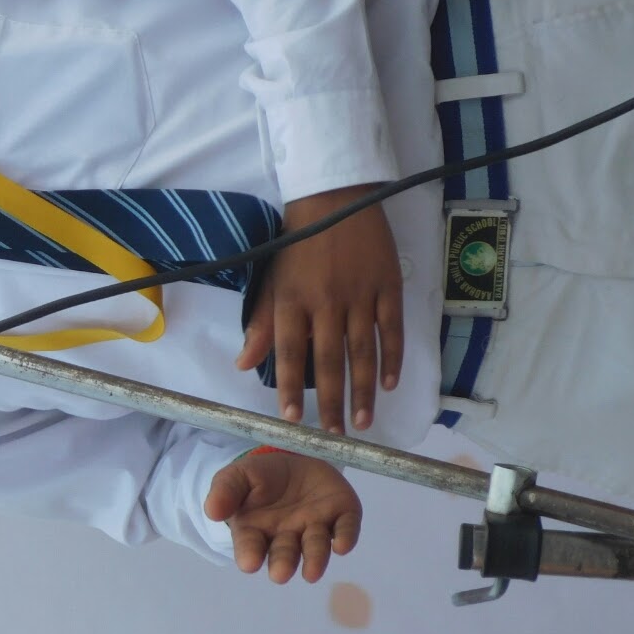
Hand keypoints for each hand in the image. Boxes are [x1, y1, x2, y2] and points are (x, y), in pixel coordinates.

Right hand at [204, 449, 361, 582]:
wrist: (294, 456)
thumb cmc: (261, 475)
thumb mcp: (237, 476)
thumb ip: (225, 491)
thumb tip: (211, 511)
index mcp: (257, 530)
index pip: (251, 545)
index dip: (250, 554)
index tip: (249, 563)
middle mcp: (287, 535)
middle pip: (285, 552)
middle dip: (283, 563)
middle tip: (280, 573)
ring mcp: (316, 526)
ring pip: (316, 546)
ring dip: (315, 559)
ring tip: (311, 572)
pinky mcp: (343, 514)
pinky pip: (346, 528)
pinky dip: (346, 537)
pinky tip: (342, 545)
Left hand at [234, 186, 402, 433]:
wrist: (334, 198)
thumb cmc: (296, 243)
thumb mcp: (271, 281)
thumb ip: (261, 325)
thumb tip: (242, 364)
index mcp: (291, 301)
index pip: (287, 354)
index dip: (288, 389)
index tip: (291, 421)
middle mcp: (324, 303)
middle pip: (328, 362)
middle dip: (330, 402)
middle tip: (334, 434)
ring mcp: (359, 295)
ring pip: (362, 353)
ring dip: (363, 390)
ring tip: (362, 421)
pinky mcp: (387, 286)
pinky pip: (391, 330)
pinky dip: (391, 358)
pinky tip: (389, 384)